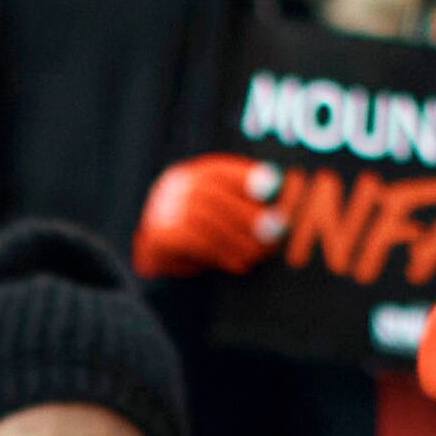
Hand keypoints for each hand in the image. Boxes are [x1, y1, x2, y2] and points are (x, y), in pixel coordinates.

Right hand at [133, 154, 283, 277]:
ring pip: (207, 221)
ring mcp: (163, 209)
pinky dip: (221, 254)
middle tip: (275, 229)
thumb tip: (279, 207)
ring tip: (258, 254)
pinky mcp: (159, 235)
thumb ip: (242, 206)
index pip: (221, 170)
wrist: (157, 258)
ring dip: (237, 239)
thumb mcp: (219, 214)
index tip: (274, 185)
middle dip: (248, 213)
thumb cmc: (197, 236)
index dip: (247, 176)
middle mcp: (175, 187)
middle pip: (215, 195)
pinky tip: (238, 264)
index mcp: (192, 175)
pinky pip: (195, 242)